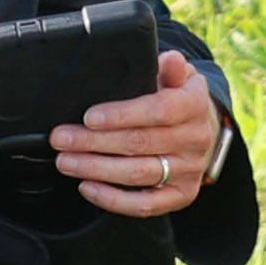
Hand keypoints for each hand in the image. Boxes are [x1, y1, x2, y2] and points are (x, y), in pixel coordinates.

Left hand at [53, 53, 227, 217]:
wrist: (204, 129)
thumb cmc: (178, 99)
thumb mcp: (178, 76)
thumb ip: (170, 67)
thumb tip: (169, 59)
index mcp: (194, 105)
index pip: (159, 110)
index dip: (121, 115)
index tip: (89, 117)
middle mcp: (195, 139)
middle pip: (140, 144)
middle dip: (94, 142)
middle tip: (62, 139)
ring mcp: (189, 171)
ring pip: (138, 174)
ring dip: (96, 169)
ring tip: (66, 161)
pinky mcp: (181, 195)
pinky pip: (145, 205)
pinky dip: (113, 199)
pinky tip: (88, 187)